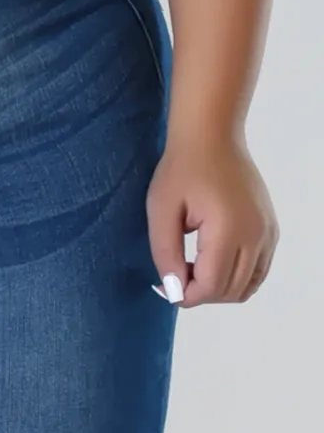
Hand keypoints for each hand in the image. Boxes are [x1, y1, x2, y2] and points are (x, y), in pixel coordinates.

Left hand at [146, 134, 278, 306]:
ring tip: (192, 266)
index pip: (212, 285)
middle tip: (175, 273)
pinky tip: (212, 260)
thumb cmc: (182, 168)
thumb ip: (165, 252)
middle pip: (231, 290)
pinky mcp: (271, 230)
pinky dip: (237, 276)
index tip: (165, 286)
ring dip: (219, 287)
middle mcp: (256, 237)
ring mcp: (268, 234)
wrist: (211, 137)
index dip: (186, 295)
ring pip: (248, 285)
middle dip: (201, 293)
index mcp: (229, 230)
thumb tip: (175, 290)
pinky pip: (258, 270)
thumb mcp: (161, 208)